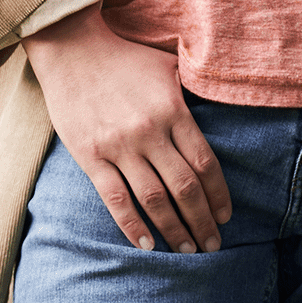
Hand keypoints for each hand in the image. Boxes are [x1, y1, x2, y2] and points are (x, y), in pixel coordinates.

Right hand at [23, 6, 231, 253]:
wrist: (75, 51)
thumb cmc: (127, 59)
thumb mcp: (170, 67)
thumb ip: (195, 92)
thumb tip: (225, 109)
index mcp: (174, 110)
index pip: (204, 161)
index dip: (218, 193)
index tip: (226, 215)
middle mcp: (150, 131)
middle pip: (184, 187)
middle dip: (202, 221)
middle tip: (214, 246)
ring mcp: (119, 146)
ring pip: (153, 198)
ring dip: (174, 229)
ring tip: (188, 251)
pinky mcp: (91, 156)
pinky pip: (115, 198)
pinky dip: (131, 225)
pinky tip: (146, 245)